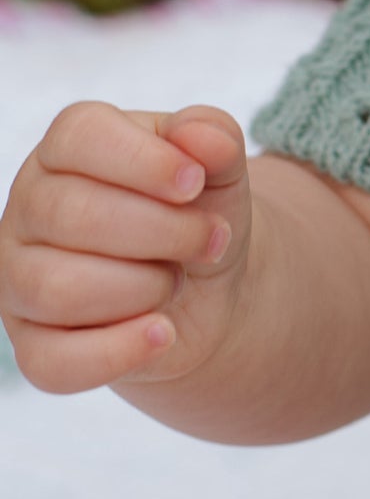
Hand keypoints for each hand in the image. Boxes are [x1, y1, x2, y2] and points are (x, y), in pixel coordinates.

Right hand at [0, 102, 252, 395]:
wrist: (204, 289)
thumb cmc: (197, 213)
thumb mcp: (219, 169)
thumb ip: (214, 137)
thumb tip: (201, 138)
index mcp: (66, 149)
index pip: (79, 136)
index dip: (146, 162)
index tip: (196, 184)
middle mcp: (29, 209)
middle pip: (73, 216)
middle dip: (164, 232)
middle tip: (209, 240)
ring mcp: (20, 280)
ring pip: (59, 290)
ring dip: (143, 289)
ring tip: (173, 283)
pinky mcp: (33, 345)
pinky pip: (54, 362)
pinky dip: (118, 352)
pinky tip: (163, 333)